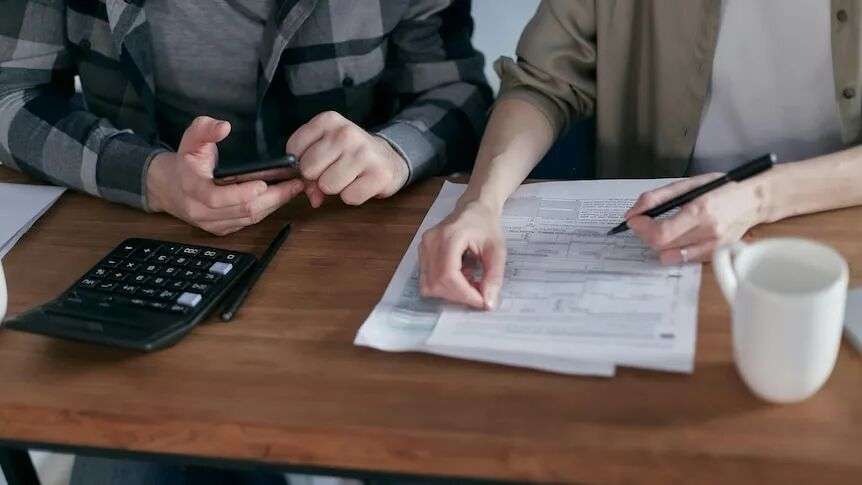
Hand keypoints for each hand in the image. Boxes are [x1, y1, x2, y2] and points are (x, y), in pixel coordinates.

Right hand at [146, 116, 305, 234]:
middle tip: (295, 183)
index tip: (264, 182)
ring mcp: (212, 223)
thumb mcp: (190, 139)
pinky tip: (281, 197)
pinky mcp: (222, 229)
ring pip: (249, 218)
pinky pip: (249, 222)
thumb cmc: (186, 161)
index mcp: (192, 188)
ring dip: (275, 204)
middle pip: (242, 210)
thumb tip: (224, 127)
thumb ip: (205, 129)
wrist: (171, 188)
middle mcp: (201, 211)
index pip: (217, 197)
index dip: (242, 192)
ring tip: (294, 188)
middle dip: (272, 197)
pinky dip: (268, 210)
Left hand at [286, 111, 408, 207]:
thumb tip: (313, 197)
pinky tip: (361, 184)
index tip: (317, 161)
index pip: (294, 149)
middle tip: (334, 171)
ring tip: (349, 177)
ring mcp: (363, 153)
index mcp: (328, 120)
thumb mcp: (326, 149)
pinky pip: (349, 197)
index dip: (301, 162)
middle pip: (308, 169)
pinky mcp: (379, 174)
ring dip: (336, 188)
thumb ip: (308, 170)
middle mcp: (345, 133)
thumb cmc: (350, 154)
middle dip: (317, 177)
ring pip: (327, 186)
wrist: (388, 157)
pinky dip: (353, 196)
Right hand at [419, 200, 506, 309]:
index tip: (482, 302)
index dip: (464, 294)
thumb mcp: (498, 250)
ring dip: (451, 292)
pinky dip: (444, 286)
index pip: (449, 275)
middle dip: (459, 296)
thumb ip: (494, 277)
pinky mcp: (422, 253)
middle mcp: (431, 242)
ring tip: (470, 282)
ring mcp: (423, 247)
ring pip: (429, 285)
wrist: (474, 208)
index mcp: (450, 236)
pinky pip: (427, 280)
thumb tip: (488, 303)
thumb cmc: (486, 225)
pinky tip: (460, 276)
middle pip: (437, 283)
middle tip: (479, 293)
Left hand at [625, 173, 768, 263]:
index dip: (641, 228)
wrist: (754, 199)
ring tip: (661, 229)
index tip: (634, 220)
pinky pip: (685, 260)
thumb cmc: (722, 188)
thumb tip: (633, 212)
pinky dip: (673, 251)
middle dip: (645, 234)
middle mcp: (708, 232)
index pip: (661, 232)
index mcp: (700, 210)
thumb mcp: (688, 184)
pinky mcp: (716, 254)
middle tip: (645, 222)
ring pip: (670, 255)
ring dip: (658, 244)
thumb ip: (657, 197)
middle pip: (662, 246)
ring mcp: (714, 246)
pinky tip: (676, 238)